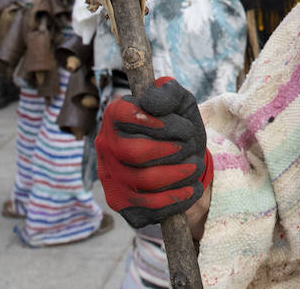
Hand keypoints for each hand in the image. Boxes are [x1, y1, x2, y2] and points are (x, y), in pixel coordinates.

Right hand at [95, 76, 211, 228]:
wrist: (185, 162)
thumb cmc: (179, 128)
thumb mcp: (180, 103)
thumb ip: (169, 92)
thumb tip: (149, 99)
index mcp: (115, 115)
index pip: (125, 115)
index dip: (157, 122)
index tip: (182, 127)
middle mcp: (105, 145)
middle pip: (136, 152)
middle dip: (175, 149)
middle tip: (191, 146)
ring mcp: (110, 176)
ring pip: (146, 181)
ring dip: (181, 173)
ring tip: (195, 166)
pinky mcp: (121, 204)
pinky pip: (150, 207)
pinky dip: (178, 197)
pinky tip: (191, 188)